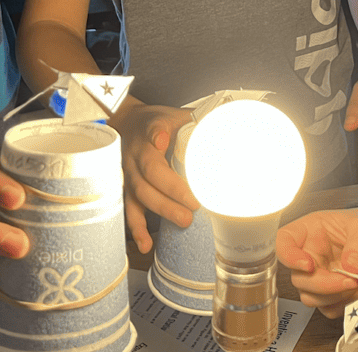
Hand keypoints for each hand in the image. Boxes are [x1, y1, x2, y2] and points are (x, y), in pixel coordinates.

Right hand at [108, 103, 196, 252]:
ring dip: (161, 209)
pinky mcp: (126, 188)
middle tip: (194, 205)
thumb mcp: (178, 114)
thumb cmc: (160, 120)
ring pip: (139, 194)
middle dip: (171, 190)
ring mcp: (129, 173)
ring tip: (183, 221)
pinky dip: (137, 229)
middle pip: (149, 173)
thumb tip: (230, 127)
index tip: (162, 139)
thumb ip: (199, 121)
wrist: (129, 123)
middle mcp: (136, 153)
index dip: (156, 136)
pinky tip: (146, 243)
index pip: (152, 132)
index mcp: (150, 130)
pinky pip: (129, 210)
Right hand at [277, 207, 357, 316]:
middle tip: (351, 278)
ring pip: (310, 297)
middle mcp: (308, 254)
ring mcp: (316, 276)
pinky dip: (344, 304)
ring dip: (335, 296)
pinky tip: (357, 290)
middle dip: (325, 284)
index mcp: (309, 231)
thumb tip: (351, 266)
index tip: (308, 265)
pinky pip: (327, 308)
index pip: (283, 242)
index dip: (289, 257)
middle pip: (299, 278)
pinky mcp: (327, 293)